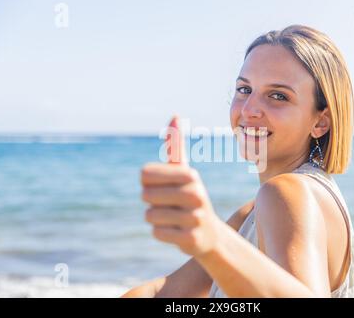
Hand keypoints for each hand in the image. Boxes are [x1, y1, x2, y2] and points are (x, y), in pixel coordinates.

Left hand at [141, 116, 222, 256]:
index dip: (148, 183)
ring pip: (149, 216)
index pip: (144, 174)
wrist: (209, 234)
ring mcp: (194, 217)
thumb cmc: (190, 198)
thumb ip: (176, 146)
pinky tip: (177, 232)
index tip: (163, 187)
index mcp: (190, 174)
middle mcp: (195, 193)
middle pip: (145, 195)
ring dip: (157, 219)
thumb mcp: (184, 172)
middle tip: (171, 205)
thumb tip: (175, 114)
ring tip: (175, 218)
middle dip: (152, 202)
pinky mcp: (190, 239)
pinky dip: (162, 234)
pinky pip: (157, 233)